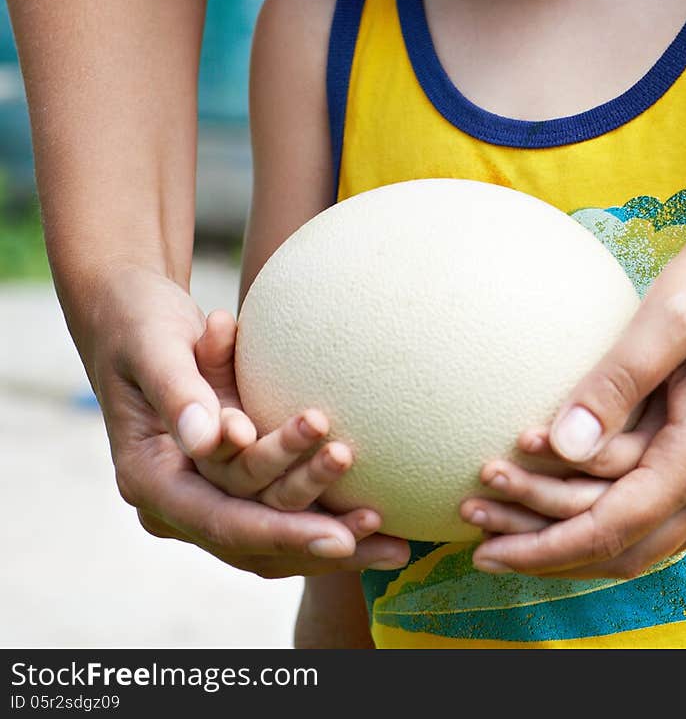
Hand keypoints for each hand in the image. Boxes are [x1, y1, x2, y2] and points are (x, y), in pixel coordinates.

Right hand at [87, 266, 409, 577]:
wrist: (131, 313)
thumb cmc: (139, 320)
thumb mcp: (153, 345)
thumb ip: (180, 390)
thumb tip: (213, 440)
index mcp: (147, 478)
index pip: (219, 520)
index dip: (279, 532)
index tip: (336, 536)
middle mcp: (175, 500)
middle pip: (251, 536)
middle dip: (314, 533)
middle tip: (375, 523)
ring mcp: (204, 493)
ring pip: (271, 534)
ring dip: (329, 534)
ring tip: (390, 533)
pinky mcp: (231, 480)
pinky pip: (280, 510)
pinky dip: (326, 516)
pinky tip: (382, 522)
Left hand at [470, 205, 685, 578]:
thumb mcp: (666, 316)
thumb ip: (614, 385)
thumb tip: (560, 445)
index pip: (613, 528)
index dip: (545, 546)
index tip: (486, 550)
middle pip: (634, 551)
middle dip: (555, 552)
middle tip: (485, 540)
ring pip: (663, 541)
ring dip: (592, 538)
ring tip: (522, 521)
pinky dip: (634, 520)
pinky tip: (593, 501)